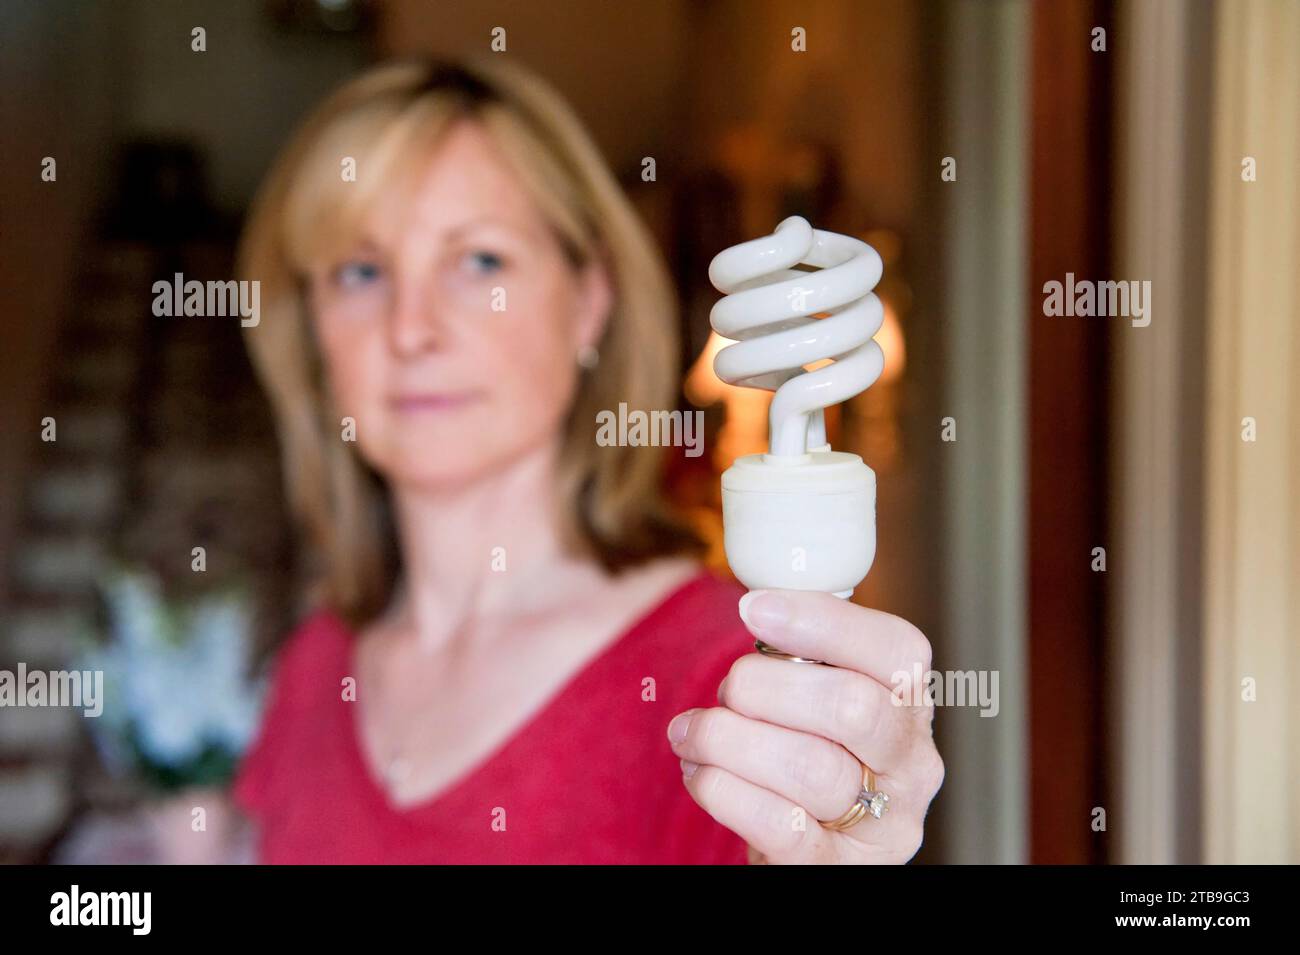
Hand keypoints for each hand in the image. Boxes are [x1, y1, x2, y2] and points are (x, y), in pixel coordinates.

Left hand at [667, 589, 943, 863]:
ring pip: (810, 767)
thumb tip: (760, 602)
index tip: (755, 608)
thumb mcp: (818, 696)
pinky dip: (723, 789)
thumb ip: (802, 652)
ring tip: (694, 732)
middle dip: (766, 687)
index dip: (823, 621)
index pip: (896, 649)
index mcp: (911, 703)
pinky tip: (700, 772)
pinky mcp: (837, 868)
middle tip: (729, 689)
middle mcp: (913, 765)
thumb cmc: (803, 751)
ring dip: (729, 739)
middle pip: (854, 707)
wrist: (802, 846)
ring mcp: (884, 824)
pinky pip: (780, 825)